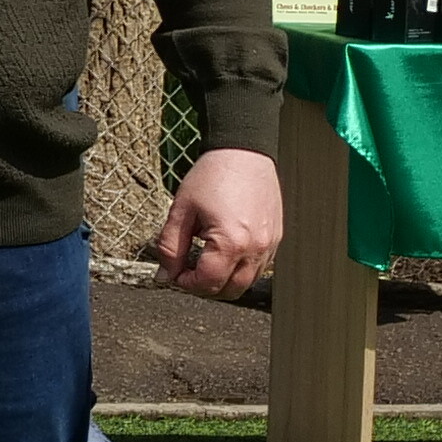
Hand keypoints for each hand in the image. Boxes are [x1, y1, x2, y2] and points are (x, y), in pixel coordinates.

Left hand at [155, 145, 282, 299]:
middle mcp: (256, 248)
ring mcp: (270, 245)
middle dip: (204, 287)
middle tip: (187, 271)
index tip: (174, 272)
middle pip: (229, 290)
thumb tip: (164, 275)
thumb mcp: (181, 211)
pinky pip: (258, 267)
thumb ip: (170, 247)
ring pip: (246, 282)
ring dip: (224, 281)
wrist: (243, 151)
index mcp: (231, 242)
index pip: (207, 283)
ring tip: (204, 261)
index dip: (185, 283)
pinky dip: (239, 269)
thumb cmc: (212, 175)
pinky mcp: (276, 238)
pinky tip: (223, 253)